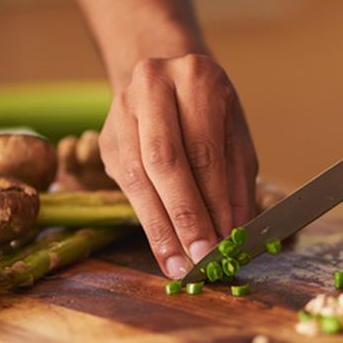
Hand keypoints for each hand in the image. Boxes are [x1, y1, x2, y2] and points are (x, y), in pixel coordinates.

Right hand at [98, 54, 257, 277]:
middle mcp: (152, 86)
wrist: (165, 77)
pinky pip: (125, 184)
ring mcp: (122, 111)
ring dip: (161, 228)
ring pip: (137, 177)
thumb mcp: (235, 136)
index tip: (226, 242)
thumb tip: (237, 232)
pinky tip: (164, 247)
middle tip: (202, 259)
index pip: (203, 150)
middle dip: (184, 217)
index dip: (214, 201)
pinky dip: (148, 220)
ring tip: (180, 265)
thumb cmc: (210, 111)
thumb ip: (236, 182)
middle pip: (164, 161)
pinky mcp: (105, 138)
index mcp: (196, 78)